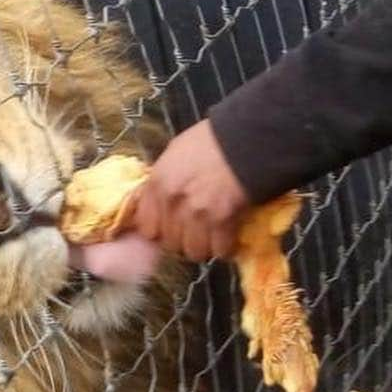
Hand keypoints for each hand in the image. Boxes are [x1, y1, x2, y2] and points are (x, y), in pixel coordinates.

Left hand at [133, 119, 249, 262]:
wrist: (245, 138)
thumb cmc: (210, 142)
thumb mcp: (174, 155)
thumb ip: (163, 182)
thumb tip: (159, 204)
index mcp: (157, 184)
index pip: (147, 229)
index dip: (161, 231)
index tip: (172, 228)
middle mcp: (173, 202)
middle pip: (171, 244)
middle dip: (184, 241)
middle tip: (197, 232)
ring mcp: (197, 214)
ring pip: (194, 252)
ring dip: (205, 247)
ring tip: (214, 236)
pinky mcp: (223, 221)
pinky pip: (220, 250)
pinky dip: (226, 247)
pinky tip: (230, 236)